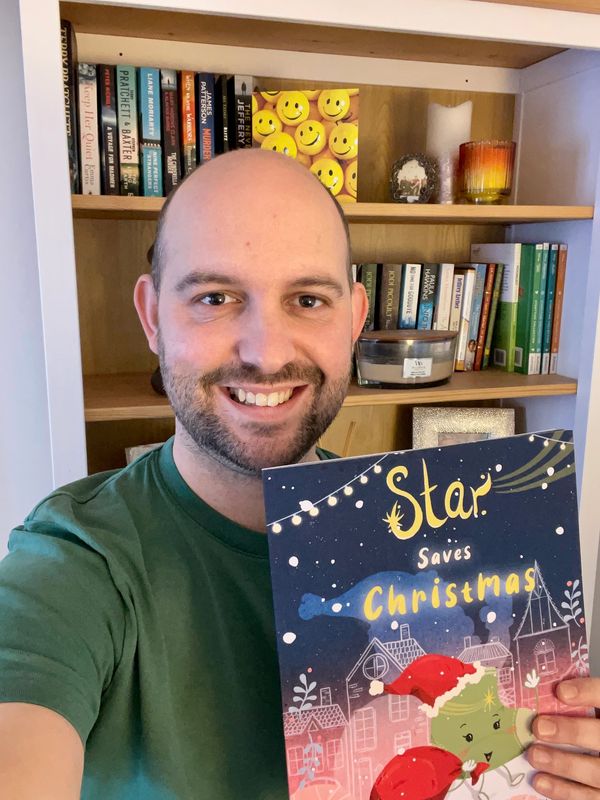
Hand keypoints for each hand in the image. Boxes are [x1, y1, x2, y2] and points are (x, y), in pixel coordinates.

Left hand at [527, 678, 599, 798]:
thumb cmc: (590, 727)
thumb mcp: (590, 711)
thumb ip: (576, 705)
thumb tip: (538, 694)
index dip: (587, 692)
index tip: (561, 691)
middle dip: (571, 731)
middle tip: (539, 727)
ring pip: (596, 772)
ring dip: (562, 764)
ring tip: (533, 755)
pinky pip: (589, 797)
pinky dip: (563, 791)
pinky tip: (540, 781)